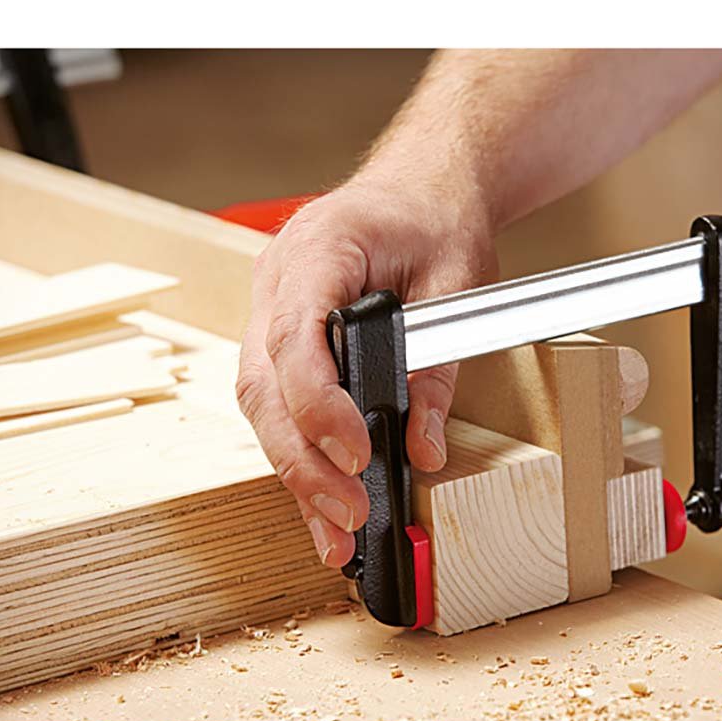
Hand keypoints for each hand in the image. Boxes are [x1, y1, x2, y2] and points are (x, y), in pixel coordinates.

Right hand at [236, 158, 497, 568]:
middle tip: (348, 517)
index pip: (294, 339)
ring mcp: (271, 310)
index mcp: (315, 250)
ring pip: (262, 405)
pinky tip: (322, 505)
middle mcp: (277, 282)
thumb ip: (436, 367)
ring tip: (336, 534)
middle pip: (265, 385)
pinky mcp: (283, 339)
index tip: (354, 458)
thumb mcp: (458, 284)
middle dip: (303, 461)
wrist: (424, 186)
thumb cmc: (437, 220)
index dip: (317, 407)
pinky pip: (279, 403)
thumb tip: (423, 449)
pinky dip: (301, 455)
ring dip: (296, 473)